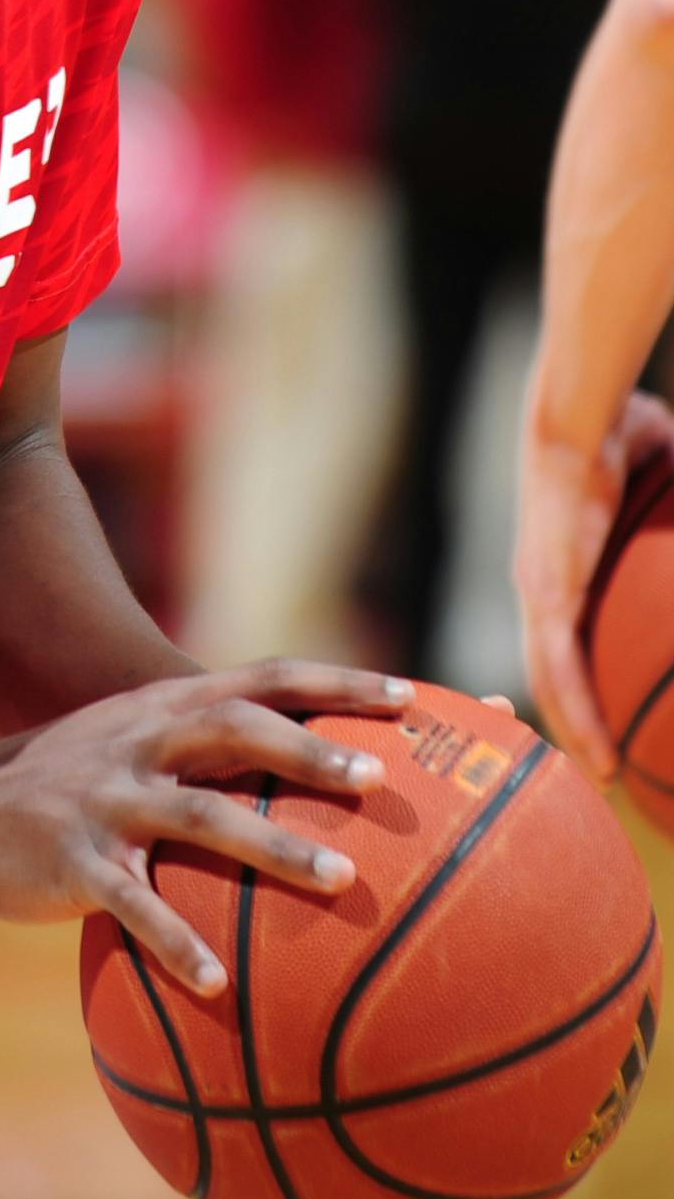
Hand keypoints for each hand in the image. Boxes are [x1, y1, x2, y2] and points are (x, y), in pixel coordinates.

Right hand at [0, 660, 412, 996]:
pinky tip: (219, 985)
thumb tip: (312, 777)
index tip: (412, 698)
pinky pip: (132, 903)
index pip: (266, 676)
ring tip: (342, 881)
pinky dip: (176, 940)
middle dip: (310, 751)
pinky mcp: (73, 859)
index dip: (337, 684)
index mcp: (167, 705)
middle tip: (380, 780)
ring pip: (200, 816)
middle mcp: (142, 738)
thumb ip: (211, 750)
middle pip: (237, 728)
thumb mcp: (135, 741)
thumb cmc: (75, 784)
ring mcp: (106, 796)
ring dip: (273, 848)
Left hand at [516, 391, 673, 780]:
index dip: (578, 680)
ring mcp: (539, 593)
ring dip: (573, 736)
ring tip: (605, 783)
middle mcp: (541, 587)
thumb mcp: (661, 477)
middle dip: (569, 724)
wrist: (580, 415)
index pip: (562, 638)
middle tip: (601, 771)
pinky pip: (560, 670)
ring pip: (548, 685)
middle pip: (547, 673)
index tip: (604, 718)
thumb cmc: (617, 432)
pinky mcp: (547, 593)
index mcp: (559, 567)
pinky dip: (577, 717)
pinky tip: (601, 758)